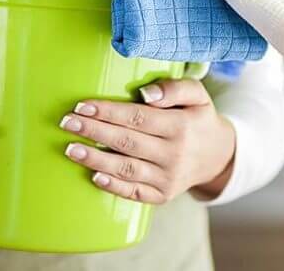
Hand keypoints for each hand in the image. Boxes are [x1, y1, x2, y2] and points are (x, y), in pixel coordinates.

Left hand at [59, 78, 235, 203]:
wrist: (218, 156)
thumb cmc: (197, 118)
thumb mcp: (197, 95)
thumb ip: (174, 88)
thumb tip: (146, 94)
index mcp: (180, 126)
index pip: (138, 117)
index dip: (108, 112)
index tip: (82, 106)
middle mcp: (174, 154)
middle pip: (127, 142)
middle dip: (94, 131)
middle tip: (66, 122)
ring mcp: (168, 178)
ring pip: (127, 169)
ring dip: (96, 159)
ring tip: (70, 149)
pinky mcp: (162, 195)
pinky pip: (135, 192)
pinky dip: (114, 186)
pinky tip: (93, 176)